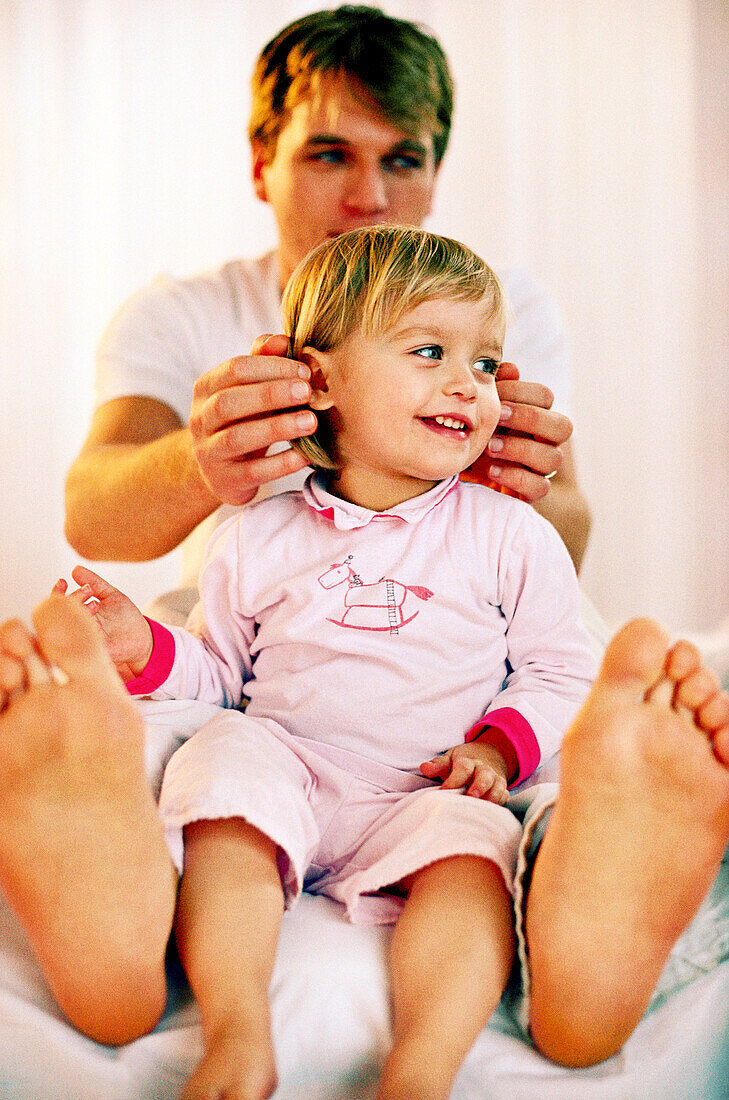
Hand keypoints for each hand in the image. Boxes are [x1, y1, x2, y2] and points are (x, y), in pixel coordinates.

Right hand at [53, 566, 152, 681]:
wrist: (142, 637)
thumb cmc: (125, 616)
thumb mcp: (111, 595)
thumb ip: (94, 583)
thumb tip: (75, 569)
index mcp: (78, 613)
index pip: (59, 603)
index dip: (57, 592)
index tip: (62, 581)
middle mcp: (77, 627)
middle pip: (61, 614)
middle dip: (72, 600)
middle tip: (87, 591)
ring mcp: (84, 639)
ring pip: (70, 628)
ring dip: (79, 614)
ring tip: (94, 605)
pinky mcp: (93, 650)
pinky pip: (82, 642)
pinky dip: (87, 631)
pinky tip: (96, 623)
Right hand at [189, 334, 317, 506]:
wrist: (220, 469)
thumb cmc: (243, 420)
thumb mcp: (249, 390)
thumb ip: (264, 361)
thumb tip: (283, 339)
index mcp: (206, 388)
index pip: (235, 369)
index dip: (272, 367)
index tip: (304, 372)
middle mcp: (201, 419)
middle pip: (230, 401)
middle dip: (271, 394)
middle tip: (307, 392)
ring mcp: (209, 452)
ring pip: (238, 437)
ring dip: (277, 427)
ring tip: (311, 422)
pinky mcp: (225, 481)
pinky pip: (253, 472)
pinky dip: (281, 463)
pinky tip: (306, 456)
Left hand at [420, 741, 509, 803]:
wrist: (488, 756)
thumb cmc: (462, 762)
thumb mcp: (449, 759)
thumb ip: (438, 765)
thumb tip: (424, 768)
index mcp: (468, 762)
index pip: (463, 768)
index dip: (454, 779)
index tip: (443, 791)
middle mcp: (484, 769)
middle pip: (485, 776)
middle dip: (479, 786)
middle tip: (471, 797)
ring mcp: (495, 779)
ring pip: (498, 787)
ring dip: (492, 797)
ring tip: (482, 808)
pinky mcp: (502, 789)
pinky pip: (504, 796)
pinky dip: (500, 803)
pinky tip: (491, 813)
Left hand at [484, 362, 572, 502]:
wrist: (465, 479)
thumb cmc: (473, 438)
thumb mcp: (479, 413)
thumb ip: (494, 389)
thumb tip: (511, 369)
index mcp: (535, 415)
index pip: (545, 397)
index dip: (522, 392)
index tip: (494, 394)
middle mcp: (545, 442)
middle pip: (563, 426)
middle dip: (530, 418)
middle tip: (499, 417)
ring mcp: (541, 468)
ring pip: (553, 458)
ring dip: (520, 449)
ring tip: (490, 447)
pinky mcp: (532, 493)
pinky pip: (539, 487)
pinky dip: (516, 478)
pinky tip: (492, 470)